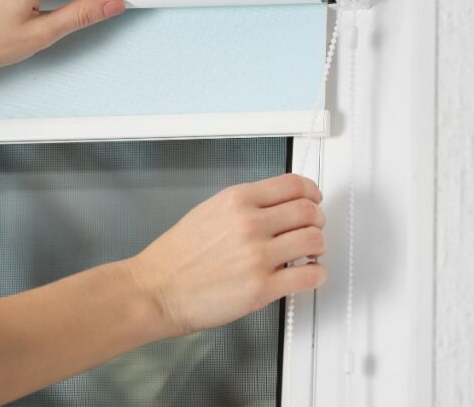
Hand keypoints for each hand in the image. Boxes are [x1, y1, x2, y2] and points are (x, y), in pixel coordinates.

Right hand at [125, 173, 327, 336]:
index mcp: (236, 200)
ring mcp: (257, 256)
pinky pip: (309, 276)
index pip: (293, 184)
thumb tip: (277, 206)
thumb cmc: (175, 257)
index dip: (311, 192)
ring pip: (314, 240)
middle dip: (316, 220)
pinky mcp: (262, 288)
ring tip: (308, 253)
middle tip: (312, 228)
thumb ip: (245, 206)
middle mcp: (249, 224)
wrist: (156, 289)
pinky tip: (308, 274)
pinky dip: (317, 274)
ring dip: (317, 246)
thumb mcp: (208, 211)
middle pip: (308, 211)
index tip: (313, 199)